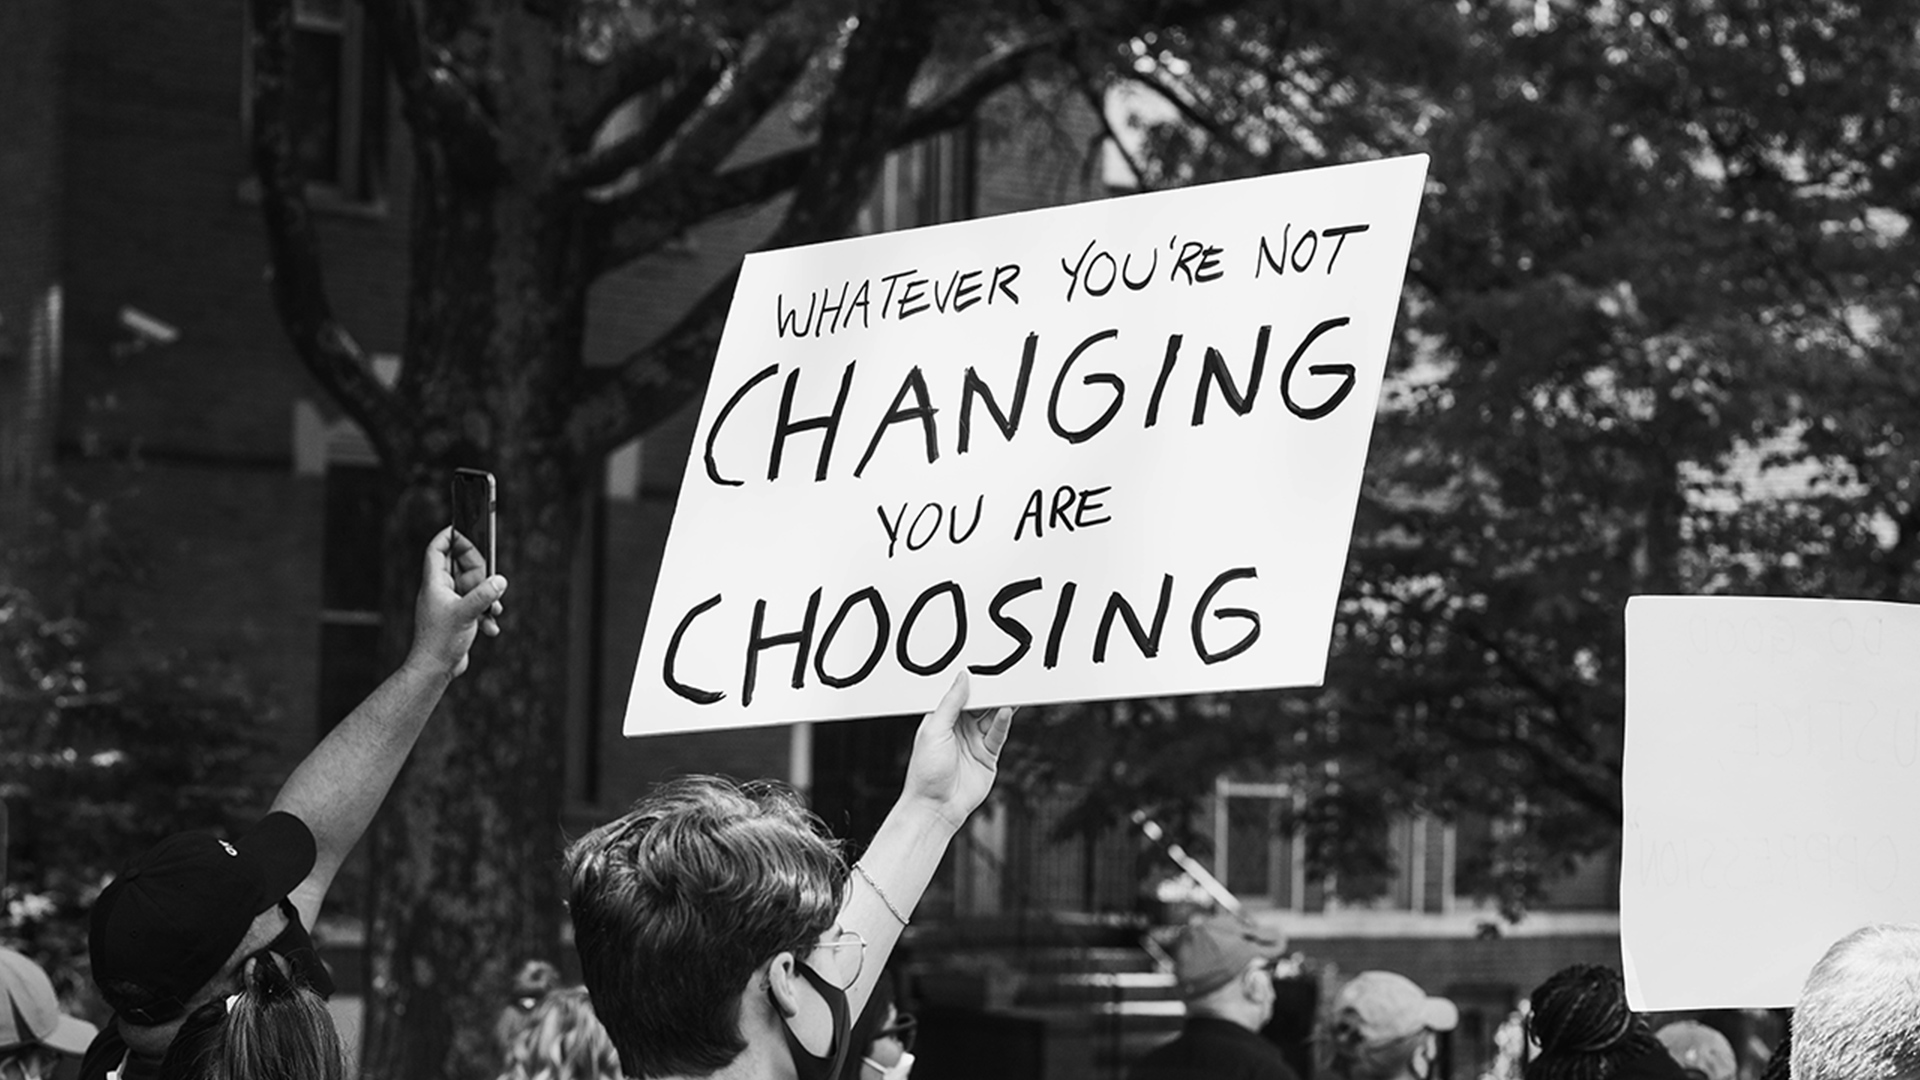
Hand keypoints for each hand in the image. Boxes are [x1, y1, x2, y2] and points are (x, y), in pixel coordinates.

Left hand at [409, 527, 507, 676]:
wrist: (435, 668)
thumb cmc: (440, 640)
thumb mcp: (466, 613)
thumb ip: (484, 595)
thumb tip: (500, 580)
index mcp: (434, 583)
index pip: (437, 550)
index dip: (449, 538)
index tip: (464, 531)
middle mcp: (440, 590)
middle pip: (460, 566)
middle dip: (479, 572)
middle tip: (490, 579)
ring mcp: (449, 604)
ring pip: (471, 587)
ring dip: (486, 596)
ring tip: (493, 610)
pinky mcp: (457, 618)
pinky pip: (475, 606)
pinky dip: (485, 613)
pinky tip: (489, 627)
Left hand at [900, 670, 1015, 830]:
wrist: (936, 807)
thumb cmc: (926, 771)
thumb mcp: (935, 729)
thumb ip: (951, 703)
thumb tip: (963, 677)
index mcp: (941, 719)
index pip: (959, 695)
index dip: (970, 682)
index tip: (982, 667)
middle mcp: (959, 728)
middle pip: (979, 704)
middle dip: (989, 691)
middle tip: (1002, 674)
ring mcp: (974, 742)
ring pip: (991, 717)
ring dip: (1000, 704)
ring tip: (1010, 688)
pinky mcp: (988, 756)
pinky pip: (998, 735)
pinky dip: (1003, 722)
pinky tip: (1006, 711)